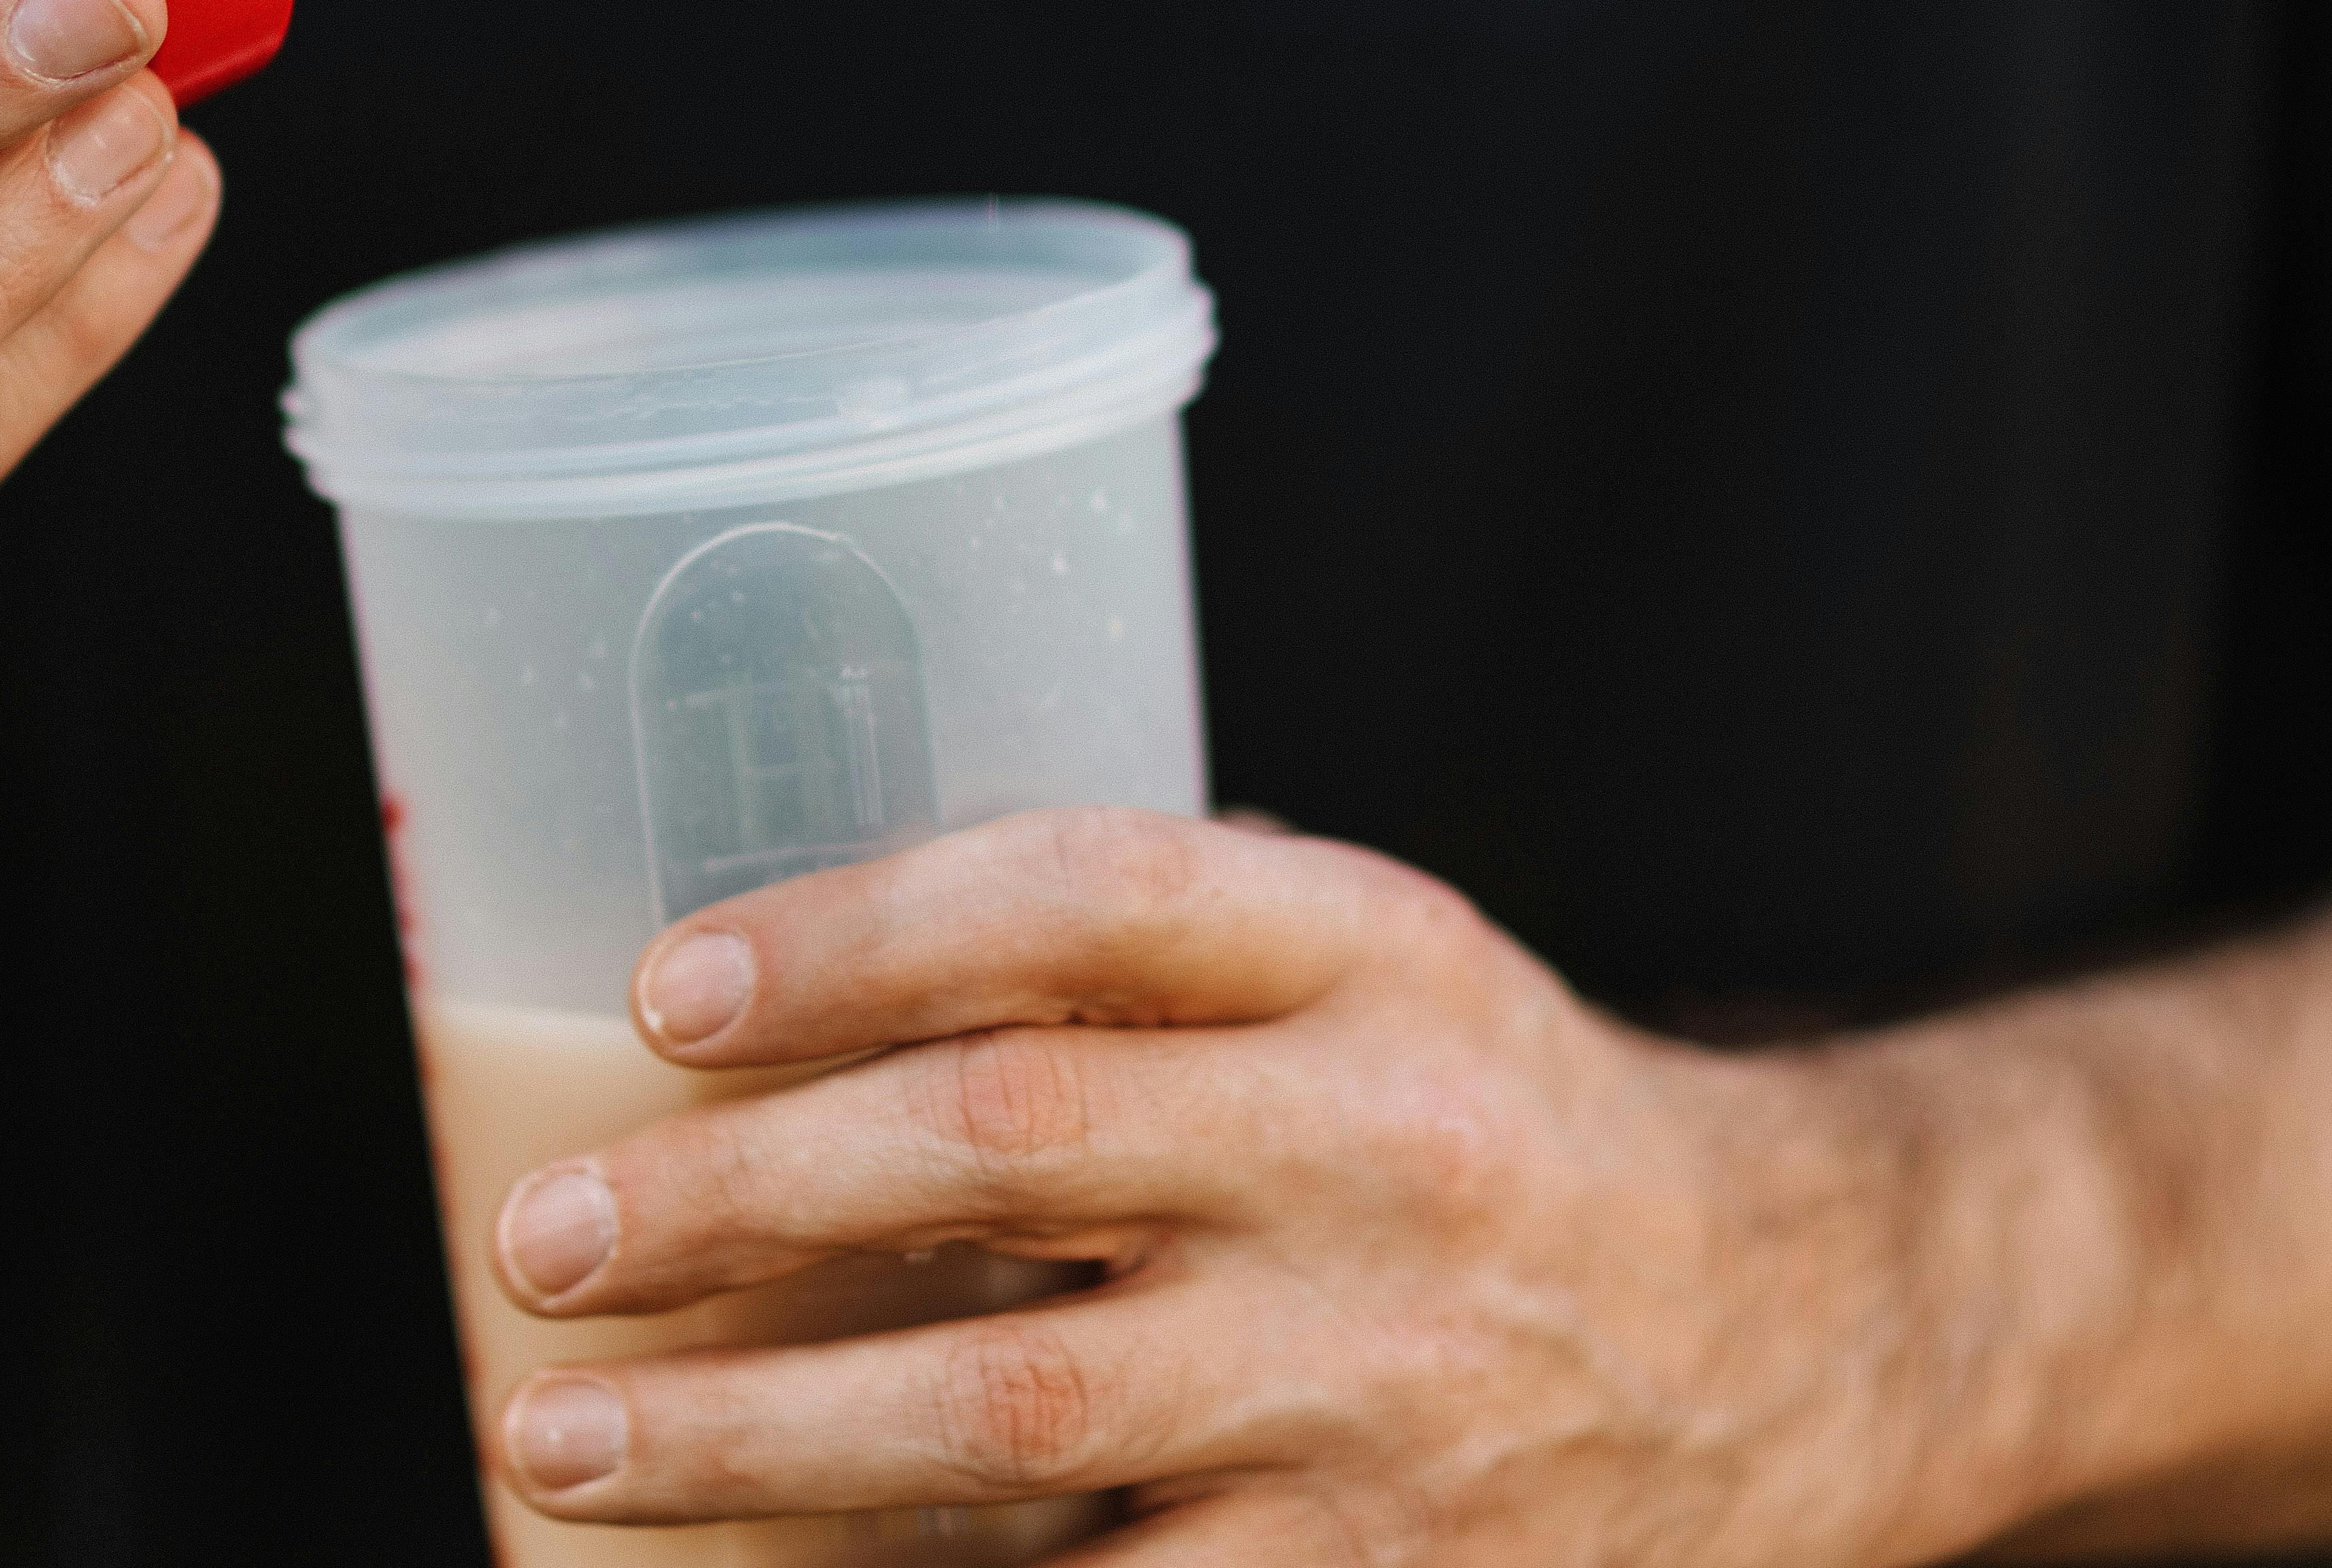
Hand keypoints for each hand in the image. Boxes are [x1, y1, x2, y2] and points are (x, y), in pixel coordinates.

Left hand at [475, 809, 2066, 1565]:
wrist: (1793, 1336)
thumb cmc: (1483, 1125)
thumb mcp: (1364, 971)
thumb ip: (1134, 962)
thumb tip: (766, 993)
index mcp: (1372, 955)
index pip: (1081, 895)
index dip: (853, 932)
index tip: (664, 991)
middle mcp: (1384, 1153)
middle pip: (1005, 1147)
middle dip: (733, 1197)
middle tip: (538, 1237)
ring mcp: (1387, 1390)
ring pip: (1011, 1419)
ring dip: (752, 1436)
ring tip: (564, 1436)